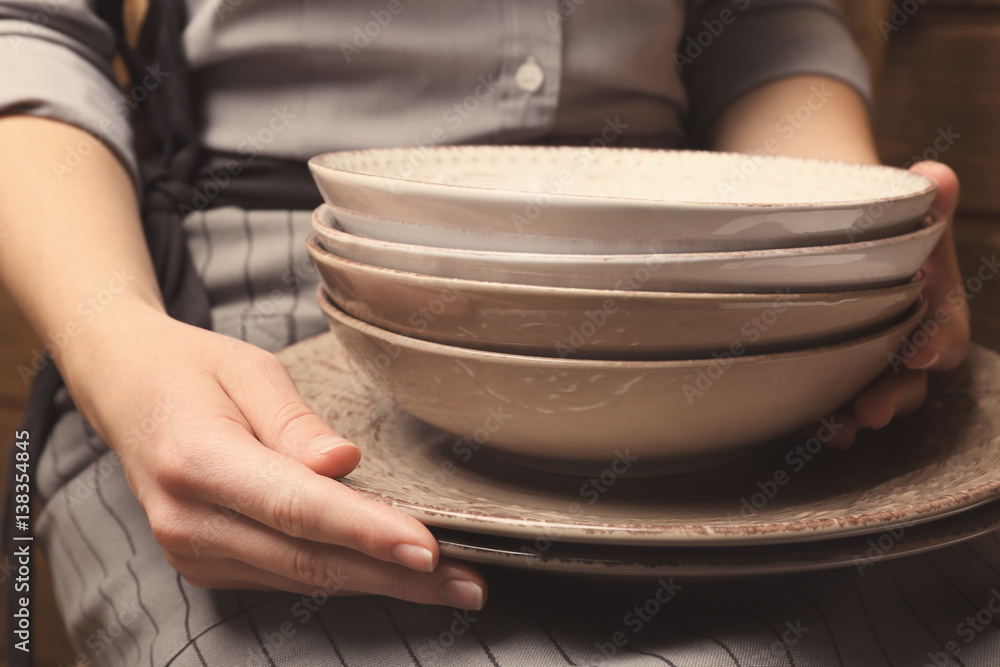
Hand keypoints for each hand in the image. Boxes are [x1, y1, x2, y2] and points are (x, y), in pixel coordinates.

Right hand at [70, 308, 486, 608]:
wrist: (128, 392)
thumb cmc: (195, 370)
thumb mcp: (249, 370)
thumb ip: (295, 423)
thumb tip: (345, 465)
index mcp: (196, 461)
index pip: (296, 506)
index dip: (365, 531)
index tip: (427, 549)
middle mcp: (189, 520)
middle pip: (308, 558)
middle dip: (393, 576)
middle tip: (468, 583)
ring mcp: (193, 552)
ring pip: (303, 578)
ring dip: (379, 583)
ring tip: (449, 586)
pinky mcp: (205, 565)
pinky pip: (286, 577)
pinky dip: (343, 576)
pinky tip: (391, 575)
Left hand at [824, 161, 969, 447]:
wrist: (829, 231)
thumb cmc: (875, 223)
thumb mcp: (902, 207)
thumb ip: (926, 198)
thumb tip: (935, 177)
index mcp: (933, 309)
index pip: (947, 335)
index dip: (938, 345)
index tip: (920, 353)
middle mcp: (905, 344)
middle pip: (910, 381)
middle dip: (895, 396)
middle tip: (875, 408)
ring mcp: (868, 364)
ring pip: (871, 398)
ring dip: (857, 416)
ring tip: (839, 429)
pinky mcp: (830, 372)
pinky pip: (830, 402)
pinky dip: (821, 417)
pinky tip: (810, 427)